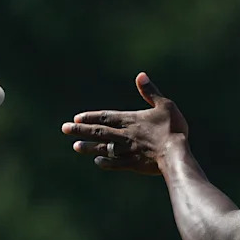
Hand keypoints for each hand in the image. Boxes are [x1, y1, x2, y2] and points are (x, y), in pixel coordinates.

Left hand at [61, 72, 188, 174]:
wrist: (175, 155)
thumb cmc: (172, 129)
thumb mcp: (165, 105)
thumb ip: (150, 92)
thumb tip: (140, 75)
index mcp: (131, 120)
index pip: (105, 117)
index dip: (90, 117)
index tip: (76, 118)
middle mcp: (125, 135)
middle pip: (98, 131)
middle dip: (80, 130)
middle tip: (64, 129)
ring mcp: (127, 151)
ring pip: (104, 147)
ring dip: (89, 147)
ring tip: (75, 147)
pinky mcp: (133, 164)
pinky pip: (115, 163)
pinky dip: (106, 162)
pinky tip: (97, 161)